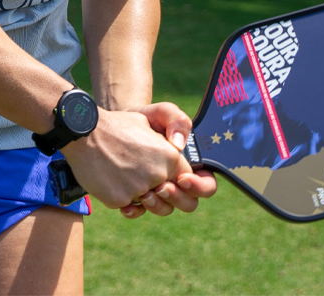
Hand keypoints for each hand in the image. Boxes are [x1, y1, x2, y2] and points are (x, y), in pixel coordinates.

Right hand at [60, 108, 185, 209]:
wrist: (84, 131)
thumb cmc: (117, 125)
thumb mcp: (148, 121)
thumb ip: (169, 138)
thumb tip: (179, 153)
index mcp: (169, 157)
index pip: (187, 181)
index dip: (179, 183)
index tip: (169, 181)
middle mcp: (157, 175)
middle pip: (169, 198)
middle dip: (161, 195)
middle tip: (147, 184)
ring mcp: (138, 189)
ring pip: (147, 204)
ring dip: (140, 196)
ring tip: (126, 177)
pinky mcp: (120, 199)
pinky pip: (127, 206)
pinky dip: (121, 196)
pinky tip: (112, 181)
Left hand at [118, 102, 216, 218]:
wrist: (117, 125)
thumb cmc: (147, 119)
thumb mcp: (162, 112)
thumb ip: (177, 120)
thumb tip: (179, 145)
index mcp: (190, 164)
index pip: (206, 184)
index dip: (199, 186)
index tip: (182, 178)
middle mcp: (177, 180)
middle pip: (189, 203)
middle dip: (177, 198)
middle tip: (160, 187)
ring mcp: (158, 190)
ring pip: (167, 209)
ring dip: (158, 206)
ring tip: (143, 194)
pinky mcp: (139, 196)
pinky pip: (141, 211)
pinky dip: (134, 211)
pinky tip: (126, 205)